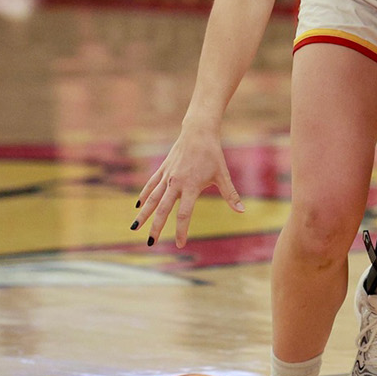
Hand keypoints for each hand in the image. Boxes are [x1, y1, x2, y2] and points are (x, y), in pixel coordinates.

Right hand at [134, 123, 244, 247]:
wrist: (198, 131)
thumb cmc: (212, 154)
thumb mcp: (223, 175)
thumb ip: (230, 195)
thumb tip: (242, 211)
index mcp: (191, 186)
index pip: (184, 213)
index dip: (181, 230)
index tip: (180, 244)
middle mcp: (176, 183)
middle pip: (162, 209)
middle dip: (156, 227)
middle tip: (151, 243)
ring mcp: (167, 176)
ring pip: (151, 198)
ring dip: (143, 214)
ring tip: (134, 228)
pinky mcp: (163, 169)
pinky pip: (151, 185)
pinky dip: (144, 195)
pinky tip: (138, 206)